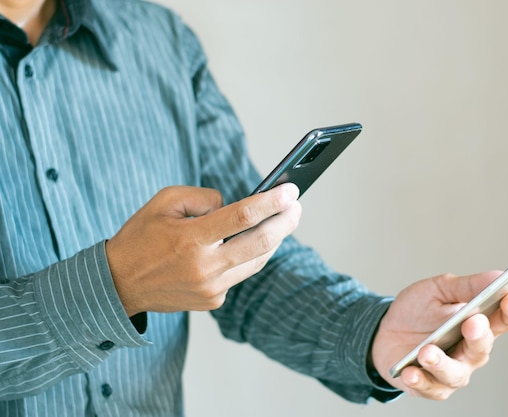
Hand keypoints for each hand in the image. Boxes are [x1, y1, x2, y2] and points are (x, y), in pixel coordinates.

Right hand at [105, 183, 300, 315]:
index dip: (271, 202)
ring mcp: (211, 288)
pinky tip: (256, 241)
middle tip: (297, 205)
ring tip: (285, 220)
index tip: (290, 189)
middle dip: (286, 222)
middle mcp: (204, 267)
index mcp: (190, 239)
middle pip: (260, 243)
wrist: (119, 284)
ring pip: (257, 261)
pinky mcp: (213, 301)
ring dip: (275, 239)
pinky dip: (249, 256)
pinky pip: (240, 274)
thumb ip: (203, 198)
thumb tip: (235, 205)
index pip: (242, 217)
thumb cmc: (141, 236)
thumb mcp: (164, 202)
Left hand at [371, 271, 507, 399]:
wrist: (385, 331)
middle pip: (483, 348)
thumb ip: (466, 286)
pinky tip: (410, 371)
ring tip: (427, 352)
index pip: (506, 319)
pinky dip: (419, 380)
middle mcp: (471, 351)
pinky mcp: (429, 386)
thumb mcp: (438, 289)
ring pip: (456, 374)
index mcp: (480, 323)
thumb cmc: (417, 311)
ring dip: (442, 363)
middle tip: (472, 322)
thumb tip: (497, 276)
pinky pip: (427, 387)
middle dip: (479, 335)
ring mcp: (452, 371)